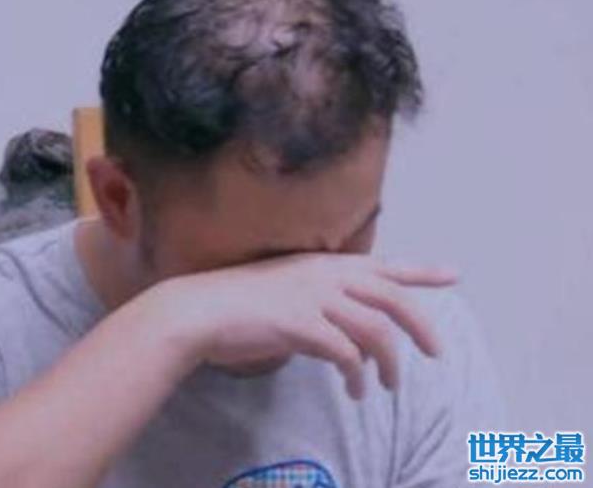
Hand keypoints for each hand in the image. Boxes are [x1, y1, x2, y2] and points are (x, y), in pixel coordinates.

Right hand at [159, 253, 456, 398]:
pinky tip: (356, 390)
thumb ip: (324, 302)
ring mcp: (314, 298)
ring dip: (389, 364)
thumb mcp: (289, 290)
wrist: (201, 310)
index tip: (454, 274)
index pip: (384, 265)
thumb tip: (352, 334)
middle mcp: (325, 275)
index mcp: (324, 265)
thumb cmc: (240, 303)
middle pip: (392, 297)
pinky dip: (358, 377)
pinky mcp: (301, 324)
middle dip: (421, 326)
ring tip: (388, 387)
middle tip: (436, 353)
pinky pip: (346, 354)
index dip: (421, 270)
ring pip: (375, 331)